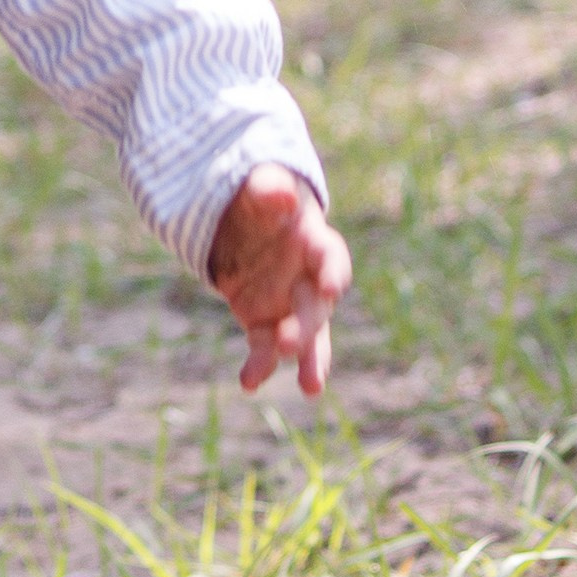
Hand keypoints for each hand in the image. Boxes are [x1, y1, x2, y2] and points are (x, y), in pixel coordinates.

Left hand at [208, 165, 350, 397]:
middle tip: (290, 345)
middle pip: (316, 306)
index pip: (331, 258)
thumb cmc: (259, 199)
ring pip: (306, 338)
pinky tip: (249, 383)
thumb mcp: (258, 187)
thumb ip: (269, 190)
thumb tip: (283, 195)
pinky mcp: (265, 323)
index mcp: (313, 242)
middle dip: (307, 326)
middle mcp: (309, 279)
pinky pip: (266, 348)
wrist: (243, 222)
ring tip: (311, 388)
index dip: (334, 271)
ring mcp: (289, 305)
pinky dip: (260, 366)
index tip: (333, 286)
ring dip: (306, 360)